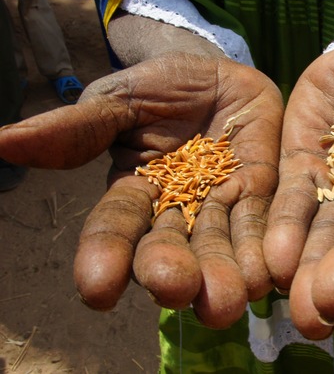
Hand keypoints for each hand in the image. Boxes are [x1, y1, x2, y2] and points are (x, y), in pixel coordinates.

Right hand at [0, 50, 283, 328]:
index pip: (115, 228)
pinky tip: (267, 273)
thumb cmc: (163, 85)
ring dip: (222, 275)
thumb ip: (78, 128)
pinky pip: (263, 223)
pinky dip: (264, 248)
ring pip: (220, 245)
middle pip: (170, 248)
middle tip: (175, 290)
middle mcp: (177, 211)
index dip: (105, 256)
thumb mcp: (119, 99)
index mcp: (135, 193)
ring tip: (226, 301)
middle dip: (171, 271)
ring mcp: (221, 205)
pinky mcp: (261, 193)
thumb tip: (3, 142)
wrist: (221, 73)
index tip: (96, 289)